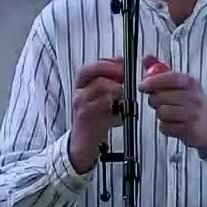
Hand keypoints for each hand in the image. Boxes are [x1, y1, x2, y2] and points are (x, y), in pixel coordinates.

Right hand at [67, 58, 125, 173]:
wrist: (84, 144)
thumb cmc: (96, 120)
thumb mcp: (106, 101)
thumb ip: (114, 86)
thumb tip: (126, 71)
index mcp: (83, 86)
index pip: (92, 66)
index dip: (108, 62)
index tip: (123, 63)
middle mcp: (79, 91)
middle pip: (87, 71)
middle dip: (107, 68)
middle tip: (124, 73)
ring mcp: (80, 103)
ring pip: (98, 86)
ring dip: (116, 87)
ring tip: (125, 93)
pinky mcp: (84, 115)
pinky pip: (100, 103)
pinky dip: (113, 103)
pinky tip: (120, 109)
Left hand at [137, 55, 206, 155]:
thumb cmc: (193, 103)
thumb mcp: (182, 84)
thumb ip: (162, 71)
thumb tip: (146, 58)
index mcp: (191, 83)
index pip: (171, 77)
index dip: (153, 80)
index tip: (142, 85)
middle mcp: (194, 97)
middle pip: (161, 96)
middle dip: (154, 100)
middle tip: (158, 102)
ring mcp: (193, 114)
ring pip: (162, 112)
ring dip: (160, 114)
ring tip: (168, 113)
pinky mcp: (190, 130)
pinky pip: (165, 127)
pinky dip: (165, 127)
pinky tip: (173, 124)